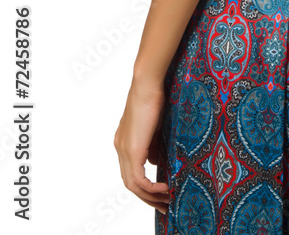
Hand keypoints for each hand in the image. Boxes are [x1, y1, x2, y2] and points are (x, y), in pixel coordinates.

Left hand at [114, 77, 170, 215]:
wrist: (147, 84)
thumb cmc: (154, 97)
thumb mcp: (155, 126)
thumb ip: (154, 145)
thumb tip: (157, 162)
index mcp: (124, 141)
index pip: (131, 170)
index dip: (144, 185)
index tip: (160, 192)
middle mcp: (120, 148)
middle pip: (130, 183)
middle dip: (147, 197)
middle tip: (164, 205)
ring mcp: (124, 150)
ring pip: (133, 185)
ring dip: (150, 197)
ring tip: (167, 201)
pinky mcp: (132, 150)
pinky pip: (139, 179)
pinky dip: (151, 188)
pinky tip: (165, 189)